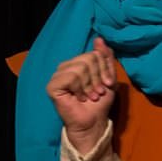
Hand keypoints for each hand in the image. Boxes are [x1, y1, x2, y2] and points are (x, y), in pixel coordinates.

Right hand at [46, 37, 116, 153]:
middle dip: (98, 77)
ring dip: (90, 85)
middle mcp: (66, 67)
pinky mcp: (52, 86)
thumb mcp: (109, 76)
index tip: (108, 84)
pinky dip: (80, 88)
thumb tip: (99, 39)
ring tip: (90, 96)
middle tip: (98, 92)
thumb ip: (106, 57)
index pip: (95, 54)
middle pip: (89, 59)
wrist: (94, 121)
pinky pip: (70, 77)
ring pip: (80, 67)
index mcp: (78, 63)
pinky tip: (80, 98)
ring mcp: (58, 76)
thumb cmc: (100, 101)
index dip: (105, 70)